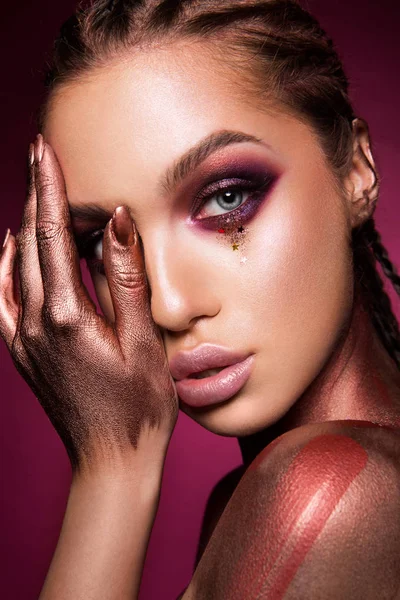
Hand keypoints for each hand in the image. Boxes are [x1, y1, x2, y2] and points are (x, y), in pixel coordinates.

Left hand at [0, 135, 177, 475]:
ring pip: (15, 264)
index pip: (54, 234)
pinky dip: (4, 264)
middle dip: (36, 195)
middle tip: (41, 156)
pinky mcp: (22, 351)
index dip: (49, 187)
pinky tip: (10, 249)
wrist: (112, 459)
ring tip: (37, 193)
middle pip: (29, 242)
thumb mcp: (144, 340)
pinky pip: (1, 296)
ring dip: (25, 225)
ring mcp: (22, 338)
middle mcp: (35, 323)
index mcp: (67, 316)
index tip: (44, 149)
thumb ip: (125, 278)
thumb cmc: (139, 406)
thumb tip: (116, 221)